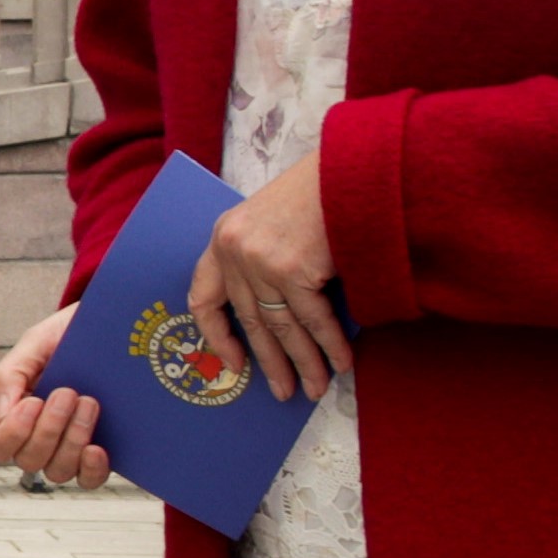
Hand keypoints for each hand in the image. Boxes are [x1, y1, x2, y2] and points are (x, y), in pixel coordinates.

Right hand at [0, 303, 116, 489]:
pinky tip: (98, 448)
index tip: (34, 401)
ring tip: (90, 404)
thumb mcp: (34, 344)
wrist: (111, 330)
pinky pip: (87, 480)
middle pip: (28, 460)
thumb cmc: (65, 337)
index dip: (13, 432)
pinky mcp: (96, 455)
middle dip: (49, 429)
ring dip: (72, 441)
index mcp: (13, 415)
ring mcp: (67, 450)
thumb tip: (2, 416)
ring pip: (57, 471)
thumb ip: (9, 374)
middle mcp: (37, 439)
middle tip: (69, 392)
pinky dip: (91, 469)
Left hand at [183, 157, 351, 403]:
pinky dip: (329, 345)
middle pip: (250, 321)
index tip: (233, 362)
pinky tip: (340, 364)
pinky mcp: (292, 270)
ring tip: (313, 389)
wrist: (354, 165)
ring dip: (303, 363)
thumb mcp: (273, 220)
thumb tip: (278, 317)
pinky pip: (312, 320)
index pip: (203, 298)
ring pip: (282, 327)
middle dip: (270, 362)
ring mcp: (260, 261)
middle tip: (284, 391)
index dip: (216, 336)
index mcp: (222, 237)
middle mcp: (233, 250)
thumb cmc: (322, 191)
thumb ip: (262, 258)